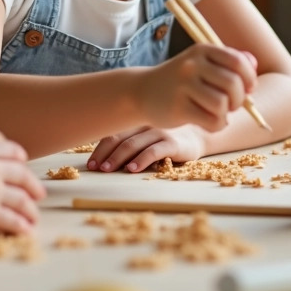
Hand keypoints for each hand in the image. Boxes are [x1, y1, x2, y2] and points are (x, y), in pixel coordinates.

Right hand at [0, 100, 44, 235]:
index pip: (9, 151)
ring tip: (34, 218)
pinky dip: (22, 226)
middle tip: (39, 194)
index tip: (23, 163)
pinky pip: (12, 220)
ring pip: (20, 199)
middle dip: (32, 186)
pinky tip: (27, 231)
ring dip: (30, 209)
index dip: (18, 158)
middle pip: (21, 175)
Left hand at [86, 124, 206, 172]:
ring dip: (118, 157)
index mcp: (136, 120)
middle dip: (105, 154)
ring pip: (134, 144)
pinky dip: (141, 160)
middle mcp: (146, 123)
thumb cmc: (167, 136)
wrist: (199, 135)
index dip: (100, 148)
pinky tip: (132, 169)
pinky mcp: (173, 143)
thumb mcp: (147, 133)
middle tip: (95, 168)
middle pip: (120, 138)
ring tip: (107, 169)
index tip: (90, 163)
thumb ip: (130, 138)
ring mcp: (160, 132)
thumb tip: (103, 157)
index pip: (113, 132)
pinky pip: (154, 151)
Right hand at [138, 43, 257, 132]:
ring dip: (226, 114)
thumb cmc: (180, 80)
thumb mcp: (202, 64)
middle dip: (239, 100)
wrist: (142, 92)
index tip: (247, 89)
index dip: (249, 78)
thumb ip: (229, 62)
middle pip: (233, 84)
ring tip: (219, 114)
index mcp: (202, 50)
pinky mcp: (178, 108)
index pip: (238, 62)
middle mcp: (192, 65)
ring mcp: (183, 86)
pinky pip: (212, 121)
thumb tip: (254, 66)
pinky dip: (217, 125)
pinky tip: (209, 122)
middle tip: (231, 105)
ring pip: (223, 104)